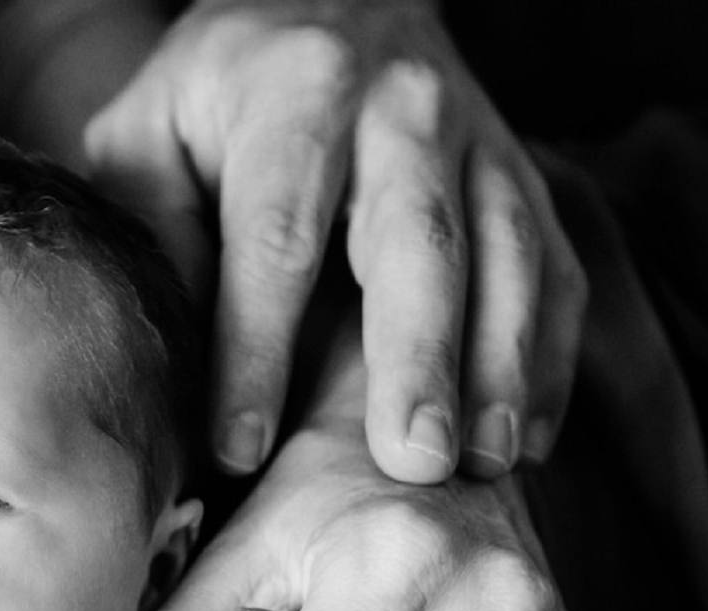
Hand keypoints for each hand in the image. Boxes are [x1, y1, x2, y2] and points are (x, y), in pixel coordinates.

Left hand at [82, 0, 585, 482]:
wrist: (328, 0)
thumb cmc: (217, 93)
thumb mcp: (151, 131)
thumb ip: (156, 229)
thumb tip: (170, 359)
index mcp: (297, 91)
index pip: (276, 238)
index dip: (257, 350)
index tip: (239, 449)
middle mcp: (403, 106)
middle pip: (417, 242)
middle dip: (418, 359)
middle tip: (413, 461)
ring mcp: (478, 138)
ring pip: (507, 255)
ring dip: (501, 366)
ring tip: (485, 466)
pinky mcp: (522, 175)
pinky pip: (556, 266)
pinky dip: (547, 356)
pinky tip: (525, 438)